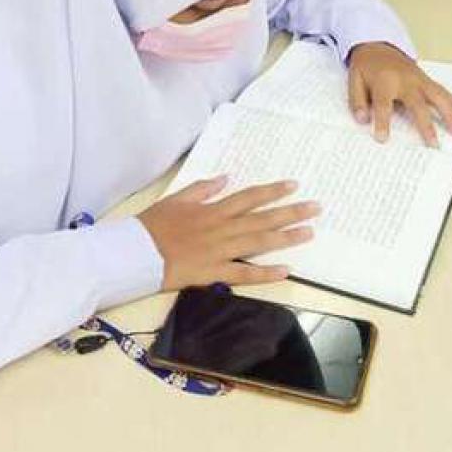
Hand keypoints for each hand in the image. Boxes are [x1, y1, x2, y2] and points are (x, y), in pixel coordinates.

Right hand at [138, 177, 319, 290]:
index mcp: (212, 209)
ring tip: (308, 233)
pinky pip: (244, 273)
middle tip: (316, 208)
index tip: (293, 186)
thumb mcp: (176, 199)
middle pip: (261, 218)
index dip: (272, 191)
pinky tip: (286, 269)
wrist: (135, 254)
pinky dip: (265, 272)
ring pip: (259, 242)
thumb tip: (225, 178)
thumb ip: (202, 189)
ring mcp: (219, 251)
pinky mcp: (213, 273)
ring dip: (285, 237)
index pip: (249, 197)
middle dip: (290, 212)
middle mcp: (221, 228)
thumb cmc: (152, 226)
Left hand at [348, 42, 451, 146]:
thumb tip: (363, 119)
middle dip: (426, 124)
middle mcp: (405, 80)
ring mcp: (419, 80)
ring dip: (449, 114)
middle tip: (433, 144)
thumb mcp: (354, 80)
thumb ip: (357, 101)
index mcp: (384, 81)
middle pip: (417, 104)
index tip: (382, 138)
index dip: (382, 122)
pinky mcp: (426, 80)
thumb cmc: (367, 65)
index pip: (383, 104)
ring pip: (437, 97)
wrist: (378, 45)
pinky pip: (443, 92)